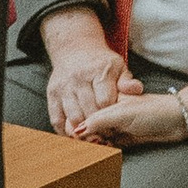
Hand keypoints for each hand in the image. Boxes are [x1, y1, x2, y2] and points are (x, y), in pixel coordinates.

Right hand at [41, 9, 133, 137]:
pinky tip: (77, 135)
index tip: (118, 125)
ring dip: (85, 133)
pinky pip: (56, 119)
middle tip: (108, 137)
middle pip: (89, 112)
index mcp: (97, 71)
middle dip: (100, 128)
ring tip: (94, 138)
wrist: (74, 49)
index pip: (105, 101)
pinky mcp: (51, 94)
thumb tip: (136, 90)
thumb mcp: (119, 68)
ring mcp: (63, 87)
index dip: (112, 116)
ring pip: (73, 118)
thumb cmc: (101, 63)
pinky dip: (66, 131)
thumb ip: (128, 81)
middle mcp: (78, 79)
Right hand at [80, 90, 187, 146]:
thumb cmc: (153, 110)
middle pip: (87, 128)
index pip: (82, 116)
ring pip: (97, 138)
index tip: (80, 138)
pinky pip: (108, 146)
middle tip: (93, 145)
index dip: (79, 128)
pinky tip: (105, 153)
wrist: (179, 120)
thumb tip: (75, 130)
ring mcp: (116, 126)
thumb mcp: (121, 114)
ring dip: (95, 146)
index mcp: (104, 100)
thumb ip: (97, 121)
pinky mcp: (124, 138)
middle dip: (86, 139)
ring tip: (100, 149)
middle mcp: (108, 112)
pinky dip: (105, 151)